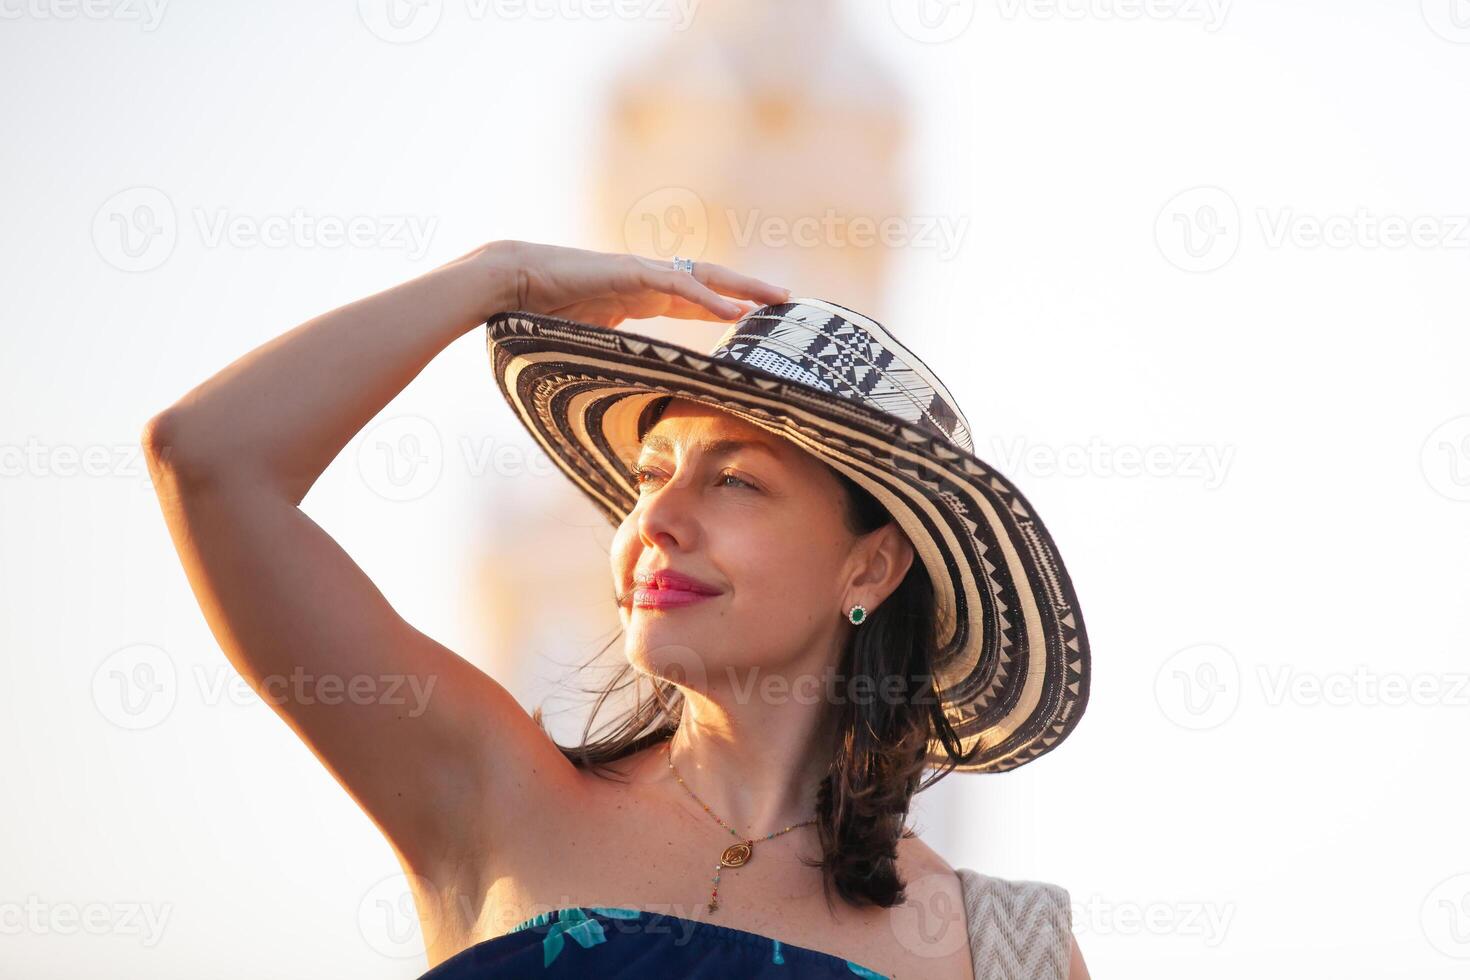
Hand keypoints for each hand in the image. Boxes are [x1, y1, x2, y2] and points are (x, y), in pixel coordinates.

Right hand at [485, 240, 790, 327]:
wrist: (508, 285)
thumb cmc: (537, 314)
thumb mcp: (588, 340)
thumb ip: (613, 354)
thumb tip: (623, 388)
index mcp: (639, 293)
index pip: (693, 297)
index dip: (723, 305)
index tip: (752, 318)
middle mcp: (646, 278)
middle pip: (710, 283)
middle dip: (748, 291)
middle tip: (785, 301)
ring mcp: (640, 272)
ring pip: (704, 279)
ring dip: (742, 289)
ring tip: (775, 299)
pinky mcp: (629, 273)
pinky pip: (677, 285)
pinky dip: (707, 298)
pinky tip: (733, 311)